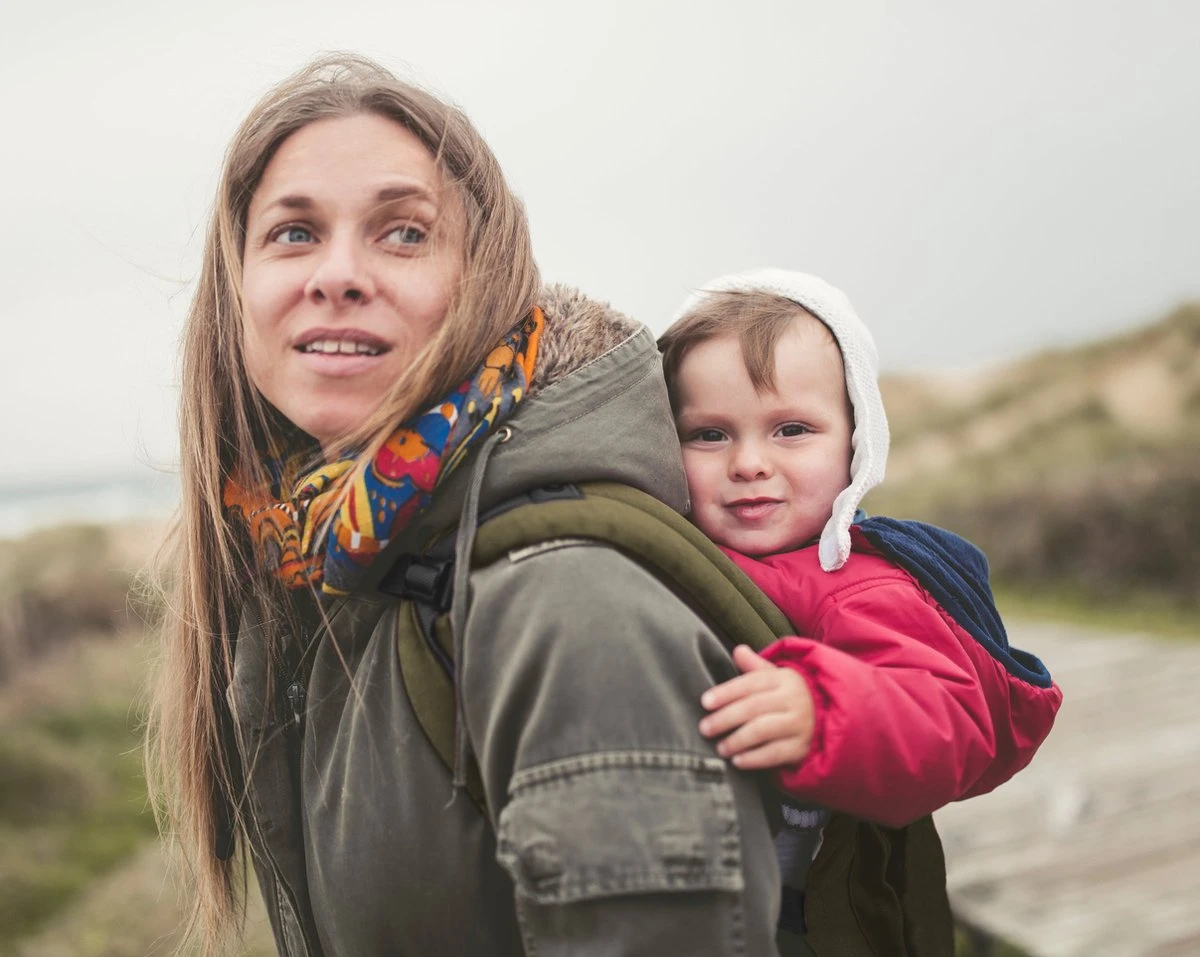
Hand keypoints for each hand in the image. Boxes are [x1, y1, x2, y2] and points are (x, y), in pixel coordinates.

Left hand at [698, 645, 814, 769]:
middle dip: (725, 718)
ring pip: (762, 731)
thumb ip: (754, 666)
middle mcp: (793, 700)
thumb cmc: (788, 696)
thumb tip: (738, 650)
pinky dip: (754, 759)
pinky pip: (774, 754)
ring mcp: (799, 724)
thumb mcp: (775, 677)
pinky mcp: (801, 747)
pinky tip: (738, 761)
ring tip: (720, 747)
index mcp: (784, 679)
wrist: (825, 719)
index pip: (751, 683)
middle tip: (705, 728)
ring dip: (737, 740)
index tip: (705, 702)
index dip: (726, 692)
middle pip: (753, 707)